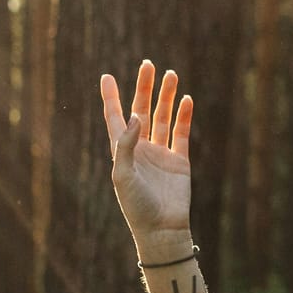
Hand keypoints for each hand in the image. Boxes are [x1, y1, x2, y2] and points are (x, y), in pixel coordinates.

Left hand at [100, 59, 193, 256]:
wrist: (161, 229)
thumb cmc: (136, 205)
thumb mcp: (123, 175)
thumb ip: (126, 145)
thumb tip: (136, 116)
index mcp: (121, 151)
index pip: (115, 117)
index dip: (111, 97)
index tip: (106, 76)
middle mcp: (140, 148)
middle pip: (141, 109)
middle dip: (144, 87)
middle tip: (148, 64)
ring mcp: (160, 153)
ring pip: (162, 117)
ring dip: (166, 96)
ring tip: (170, 74)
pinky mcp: (179, 160)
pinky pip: (182, 132)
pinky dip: (184, 116)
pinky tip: (186, 99)